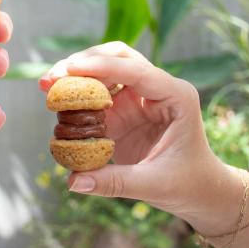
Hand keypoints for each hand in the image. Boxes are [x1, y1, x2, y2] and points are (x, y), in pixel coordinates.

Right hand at [40, 42, 229, 221]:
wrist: (201, 191)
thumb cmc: (187, 185)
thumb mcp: (153, 185)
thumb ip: (113, 182)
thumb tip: (73, 182)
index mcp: (176, 96)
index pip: (136, 70)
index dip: (101, 67)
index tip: (69, 69)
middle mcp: (158, 88)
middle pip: (118, 57)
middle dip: (84, 62)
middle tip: (53, 77)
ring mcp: (141, 96)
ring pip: (105, 68)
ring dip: (76, 73)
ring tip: (47, 86)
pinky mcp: (126, 108)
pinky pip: (97, 92)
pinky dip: (78, 94)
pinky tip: (58, 103)